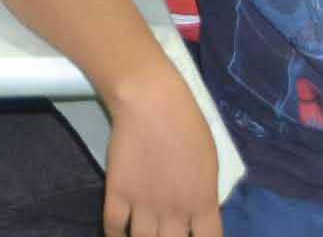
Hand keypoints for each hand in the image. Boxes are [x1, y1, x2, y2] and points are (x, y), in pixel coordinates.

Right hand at [103, 77, 220, 236]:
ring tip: (144, 233)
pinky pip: (113, 226)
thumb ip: (204, 195)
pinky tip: (119, 234)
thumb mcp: (209, 163)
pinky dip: (115, 235)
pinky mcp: (117, 192)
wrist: (150, 100)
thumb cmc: (186, 122)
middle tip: (165, 233)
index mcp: (203, 204)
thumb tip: (197, 214)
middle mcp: (175, 212)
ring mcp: (144, 204)